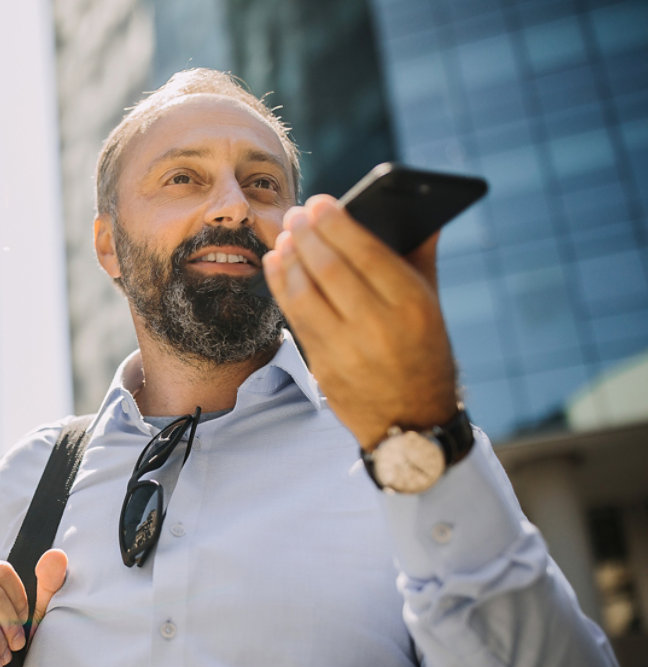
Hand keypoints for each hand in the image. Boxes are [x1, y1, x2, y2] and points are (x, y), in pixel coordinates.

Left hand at [261, 195, 459, 449]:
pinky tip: (277, 266)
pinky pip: (294, 320)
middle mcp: (377, 327)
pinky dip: (281, 288)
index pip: (366, 254)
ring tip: (283, 238)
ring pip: (304, 295)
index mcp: (411, 305)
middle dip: (307, 237)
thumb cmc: (424, 353)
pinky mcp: (323, 368)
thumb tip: (421, 210)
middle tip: (296, 214)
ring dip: (288, 261)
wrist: (411, 421)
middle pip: (330, 271)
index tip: (320, 202)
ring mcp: (346, 350)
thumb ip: (420, 257)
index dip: (337, 224)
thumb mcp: (431, 306)